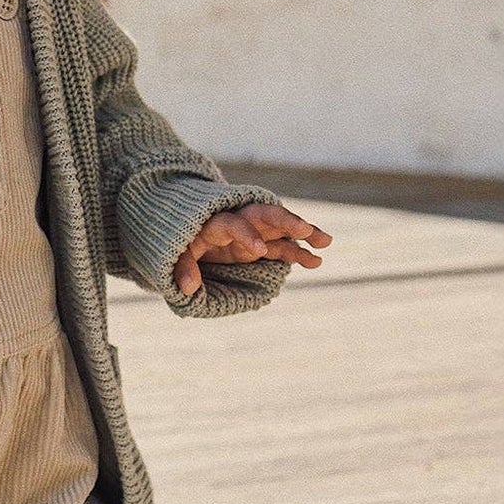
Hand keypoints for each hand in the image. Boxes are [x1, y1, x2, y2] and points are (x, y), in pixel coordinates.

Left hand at [175, 203, 331, 295]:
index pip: (232, 224)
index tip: (259, 249)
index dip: (245, 235)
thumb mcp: (176, 253)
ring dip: (303, 233)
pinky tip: (316, 260)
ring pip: (282, 228)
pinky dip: (299, 253)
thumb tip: (187, 288)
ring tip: (326, 241)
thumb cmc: (184, 242)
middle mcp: (239, 222)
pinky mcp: (262, 243)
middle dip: (285, 220)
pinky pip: (284, 247)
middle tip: (305, 229)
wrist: (190, 232)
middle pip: (264, 215)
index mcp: (216, 223)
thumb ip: (182, 268)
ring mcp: (253, 232)